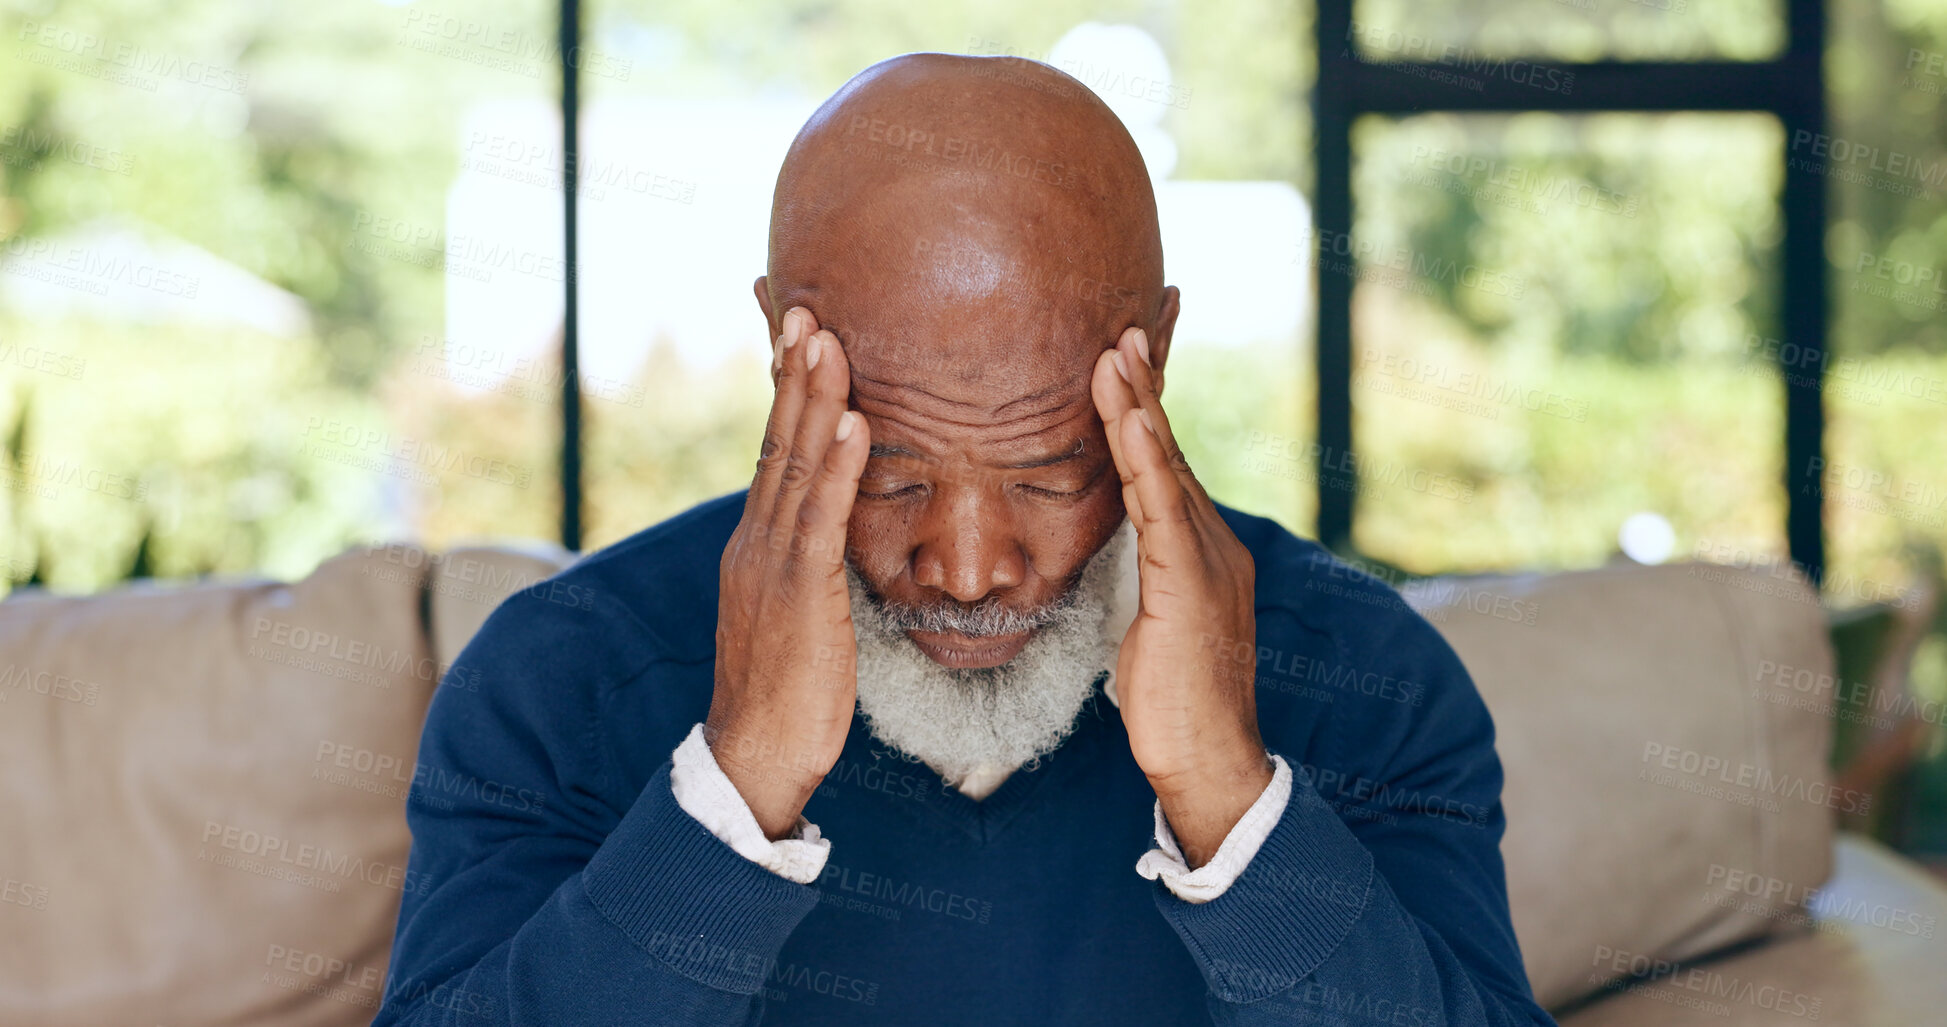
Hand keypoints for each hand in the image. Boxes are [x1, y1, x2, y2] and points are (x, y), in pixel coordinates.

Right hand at [706, 306, 868, 838]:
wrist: (755, 757)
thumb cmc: (786, 693)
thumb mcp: (795, 615)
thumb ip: (807, 568)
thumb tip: (831, 540)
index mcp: (757, 546)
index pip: (773, 454)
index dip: (787, 396)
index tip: (800, 338)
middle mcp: (756, 542)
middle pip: (776, 443)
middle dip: (794, 375)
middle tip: (807, 311)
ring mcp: (771, 565)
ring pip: (794, 467)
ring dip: (815, 401)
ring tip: (830, 341)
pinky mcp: (798, 594)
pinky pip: (819, 519)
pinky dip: (838, 467)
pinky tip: (857, 425)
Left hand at [1092, 326, 1272, 867]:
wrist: (1210, 764)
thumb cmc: (1173, 705)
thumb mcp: (1150, 627)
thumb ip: (1143, 581)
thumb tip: (1121, 556)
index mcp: (1197, 552)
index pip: (1164, 469)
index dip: (1145, 413)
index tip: (1124, 359)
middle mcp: (1211, 545)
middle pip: (1168, 452)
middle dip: (1145, 387)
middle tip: (1125, 325)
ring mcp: (1206, 563)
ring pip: (1166, 469)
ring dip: (1138, 405)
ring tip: (1116, 350)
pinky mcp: (1190, 587)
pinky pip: (1162, 509)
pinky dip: (1146, 458)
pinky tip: (1129, 417)